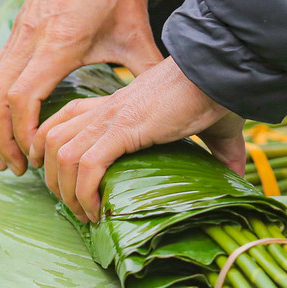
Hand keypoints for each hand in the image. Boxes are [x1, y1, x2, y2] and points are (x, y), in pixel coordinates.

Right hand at [0, 0, 161, 175]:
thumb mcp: (137, 30)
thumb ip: (148, 69)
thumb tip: (176, 105)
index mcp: (60, 40)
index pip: (23, 95)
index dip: (22, 132)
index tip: (34, 159)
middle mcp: (31, 35)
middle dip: (1, 138)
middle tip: (15, 170)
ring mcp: (19, 30)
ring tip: (2, 157)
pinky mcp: (18, 26)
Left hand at [33, 57, 244, 221]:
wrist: (222, 73)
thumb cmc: (219, 95)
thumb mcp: (212, 127)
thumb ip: (220, 150)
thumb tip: (236, 173)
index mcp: (118, 104)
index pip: (65, 120)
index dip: (54, 151)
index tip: (67, 183)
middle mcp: (106, 109)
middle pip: (50, 140)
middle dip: (54, 179)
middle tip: (76, 208)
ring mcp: (111, 117)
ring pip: (60, 155)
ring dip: (66, 192)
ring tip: (86, 214)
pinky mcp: (124, 128)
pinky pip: (86, 165)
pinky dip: (84, 193)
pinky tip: (98, 211)